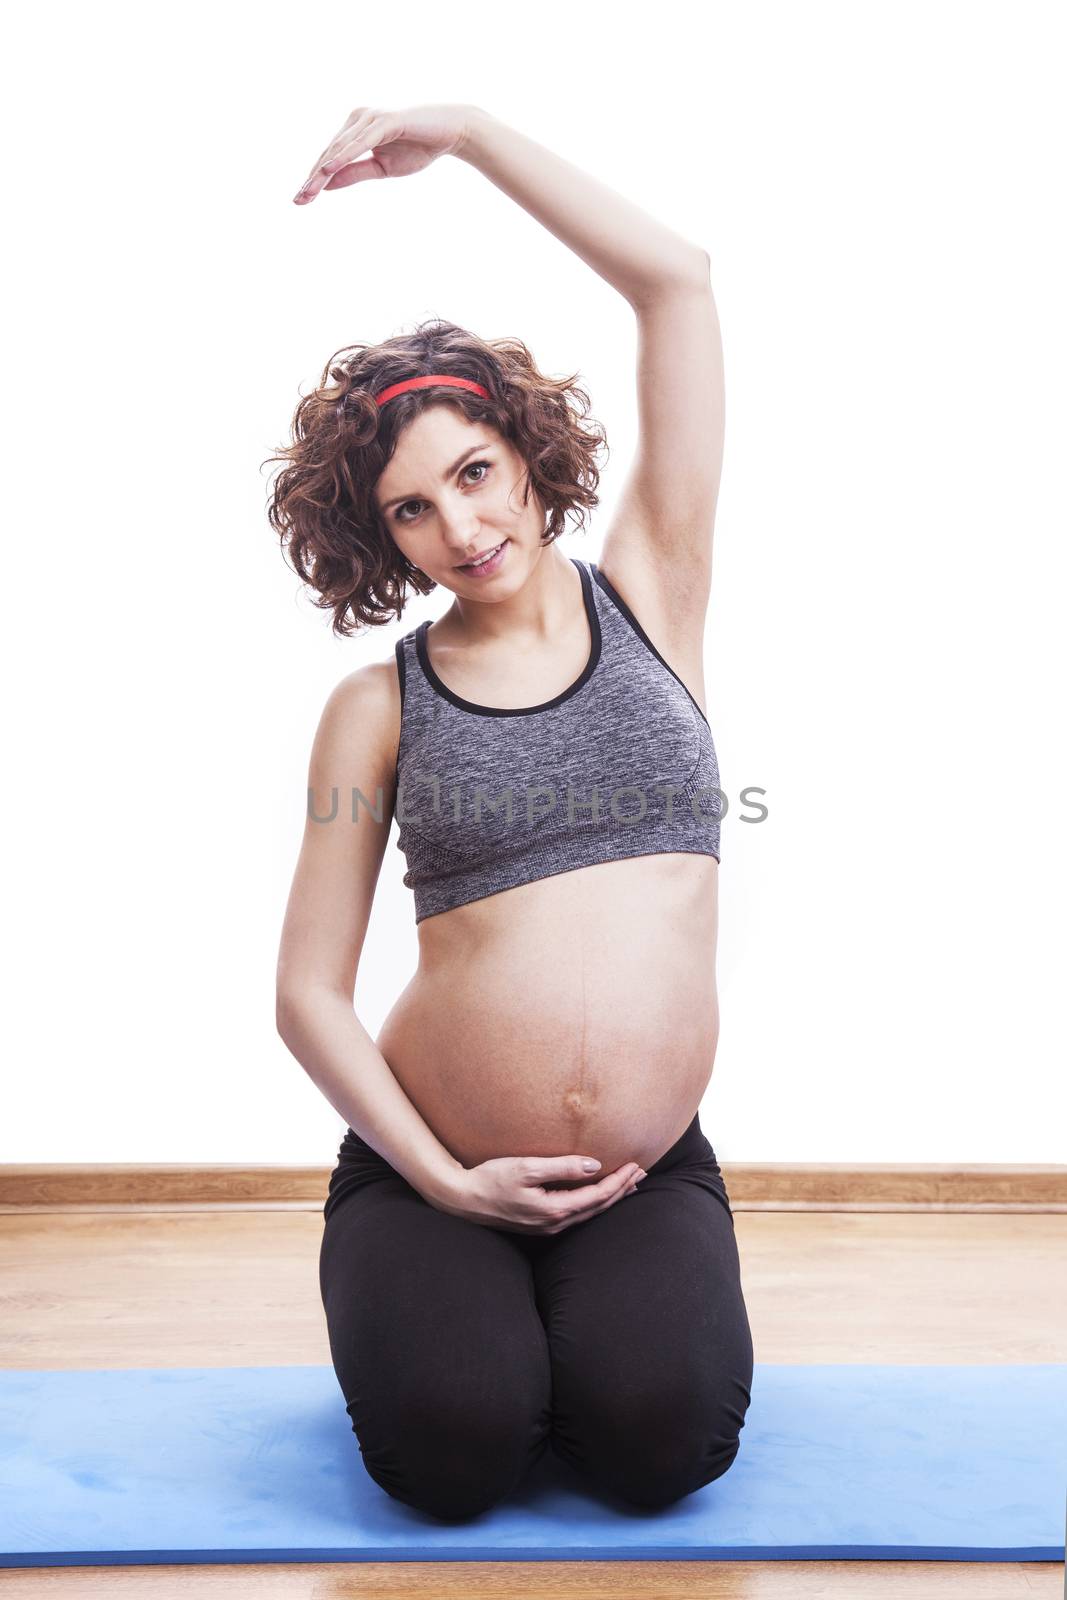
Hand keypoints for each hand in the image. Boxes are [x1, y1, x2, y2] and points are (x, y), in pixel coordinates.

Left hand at [293, 103, 477, 204]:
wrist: (450, 133)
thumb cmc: (418, 148)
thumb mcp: (381, 168)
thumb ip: (354, 173)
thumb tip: (327, 184)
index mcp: (355, 130)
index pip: (330, 158)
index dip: (314, 179)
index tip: (300, 201)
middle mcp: (358, 119)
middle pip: (329, 153)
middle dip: (313, 178)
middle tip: (298, 201)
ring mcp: (370, 118)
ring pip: (340, 149)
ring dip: (322, 170)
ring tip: (308, 190)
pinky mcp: (384, 121)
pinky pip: (360, 142)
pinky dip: (343, 156)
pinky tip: (329, 169)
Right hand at [430, 1154, 647, 1235]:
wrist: (463, 1199)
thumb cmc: (491, 1179)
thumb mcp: (526, 1167)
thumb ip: (562, 1166)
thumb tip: (594, 1165)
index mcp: (554, 1210)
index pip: (598, 1196)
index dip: (620, 1181)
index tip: (635, 1165)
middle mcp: (555, 1223)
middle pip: (598, 1208)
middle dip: (622, 1189)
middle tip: (641, 1172)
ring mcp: (547, 1227)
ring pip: (589, 1213)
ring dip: (611, 1197)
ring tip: (628, 1183)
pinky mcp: (540, 1223)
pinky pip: (577, 1214)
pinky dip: (594, 1202)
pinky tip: (598, 1194)